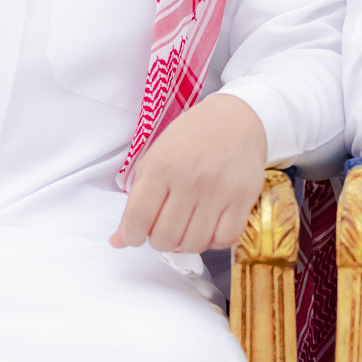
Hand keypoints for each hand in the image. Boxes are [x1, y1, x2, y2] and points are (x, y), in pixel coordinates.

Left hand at [111, 93, 267, 252]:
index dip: (132, 236)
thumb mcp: (155, 159)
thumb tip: (118, 241)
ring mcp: (218, 190)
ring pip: (194, 243)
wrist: (236, 118)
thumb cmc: (191, 138)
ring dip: (186, 243)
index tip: (136, 235)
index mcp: (161, 167)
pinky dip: (214, 241)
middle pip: (165, 237)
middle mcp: (189, 180)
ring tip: (187, 227)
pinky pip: (225, 239)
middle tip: (164, 227)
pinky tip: (210, 227)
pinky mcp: (243, 198)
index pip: (137, 219)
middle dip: (160, 240)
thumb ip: (135, 200)